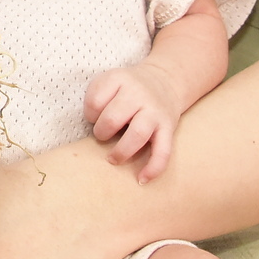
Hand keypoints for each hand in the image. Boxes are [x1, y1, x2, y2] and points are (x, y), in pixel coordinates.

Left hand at [85, 60, 190, 180]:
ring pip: (137, 135)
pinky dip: (153, 167)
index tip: (96, 116)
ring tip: (113, 158)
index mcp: (119, 80)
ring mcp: (155, 111)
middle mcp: (139, 94)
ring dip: (121, 151)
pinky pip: (163, 151)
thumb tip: (94, 128)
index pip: (94, 102)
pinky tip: (142, 179)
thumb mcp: (109, 81)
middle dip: (101, 133)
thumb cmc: (128, 88)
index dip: (90, 114)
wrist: (165, 81)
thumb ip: (96, 98)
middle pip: (112, 118)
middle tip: (102, 135)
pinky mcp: (168, 127)